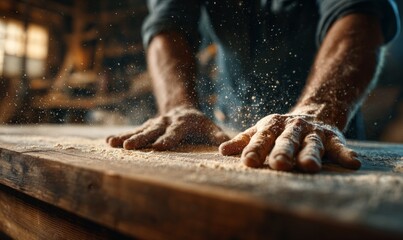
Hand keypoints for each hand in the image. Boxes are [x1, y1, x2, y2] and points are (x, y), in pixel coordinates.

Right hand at [107, 106, 229, 149]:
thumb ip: (219, 137)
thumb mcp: (210, 128)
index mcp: (183, 123)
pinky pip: (133, 131)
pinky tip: (108, 142)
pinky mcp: (146, 126)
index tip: (158, 147)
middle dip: (141, 139)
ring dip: (126, 137)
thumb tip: (229, 148)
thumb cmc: (199, 124)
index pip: (174, 133)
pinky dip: (121, 136)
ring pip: (139, 130)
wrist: (182, 108)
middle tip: (130, 147)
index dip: (167, 139)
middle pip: (153, 131)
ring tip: (112, 144)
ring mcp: (154, 123)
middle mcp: (166, 122)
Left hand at [219, 114, 360, 172]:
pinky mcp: (333, 136)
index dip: (256, 149)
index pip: (262, 138)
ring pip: (311, 143)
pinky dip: (346, 154)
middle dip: (282, 152)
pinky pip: (339, 146)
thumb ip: (244, 140)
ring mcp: (313, 131)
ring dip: (310, 154)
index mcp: (272, 126)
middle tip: (278, 165)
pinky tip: (353, 163)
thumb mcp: (262, 130)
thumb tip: (222, 150)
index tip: (248, 162)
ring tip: (309, 167)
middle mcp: (292, 128)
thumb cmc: (280, 128)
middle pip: (286, 140)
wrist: (313, 112)